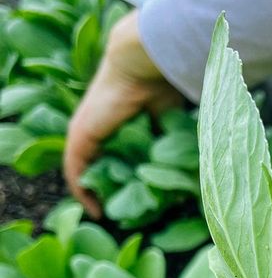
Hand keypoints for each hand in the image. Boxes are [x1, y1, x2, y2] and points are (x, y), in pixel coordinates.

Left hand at [64, 10, 179, 216]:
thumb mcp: (176, 124)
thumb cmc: (171, 83)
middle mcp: (106, 125)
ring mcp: (89, 128)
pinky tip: (96, 210)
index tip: (147, 202)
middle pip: (109, 165)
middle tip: (133, 215)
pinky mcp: (80, 133)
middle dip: (119, 191)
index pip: (127, 156)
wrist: (150, 61)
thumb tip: (190, 179)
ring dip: (101, 193)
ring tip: (115, 216)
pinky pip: (75, 168)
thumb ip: (177, 146)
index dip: (135, 179)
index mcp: (129, 120)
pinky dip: (83, 191)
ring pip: (92, 169)